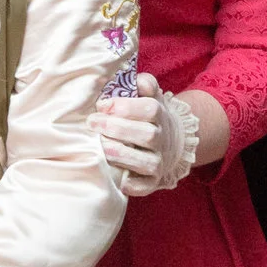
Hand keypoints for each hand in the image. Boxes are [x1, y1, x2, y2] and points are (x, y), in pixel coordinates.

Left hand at [89, 73, 200, 196]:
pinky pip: (146, 187)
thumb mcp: (151, 96)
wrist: (173, 142)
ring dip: (122, 154)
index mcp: (161, 115)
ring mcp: (160, 161)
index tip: (102, 105)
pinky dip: (134, 186)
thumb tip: (137, 79)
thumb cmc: (150, 116)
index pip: (149, 109)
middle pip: (147, 135)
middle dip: (118, 128)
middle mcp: (163, 139)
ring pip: (146, 161)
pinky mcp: (153, 181)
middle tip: (92, 122)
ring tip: (100, 146)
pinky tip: (119, 180)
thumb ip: (144, 84)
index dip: (125, 107)